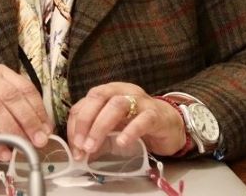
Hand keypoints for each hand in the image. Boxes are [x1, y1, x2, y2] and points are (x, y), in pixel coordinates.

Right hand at [0, 64, 52, 160]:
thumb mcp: (3, 106)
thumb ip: (22, 113)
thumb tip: (44, 130)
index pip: (24, 87)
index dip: (37, 108)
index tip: (46, 129)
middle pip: (9, 95)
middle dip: (27, 119)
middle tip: (37, 139)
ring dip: (11, 128)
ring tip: (21, 145)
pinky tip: (3, 151)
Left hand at [66, 82, 185, 159]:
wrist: (171, 126)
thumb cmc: (137, 124)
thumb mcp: (112, 129)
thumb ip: (95, 137)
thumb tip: (78, 153)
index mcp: (108, 92)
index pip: (85, 102)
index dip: (75, 124)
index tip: (74, 146)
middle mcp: (122, 91)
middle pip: (98, 97)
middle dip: (84, 121)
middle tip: (80, 146)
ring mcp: (140, 101)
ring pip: (117, 105)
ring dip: (100, 127)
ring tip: (92, 147)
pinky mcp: (156, 115)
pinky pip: (142, 119)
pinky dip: (130, 131)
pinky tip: (121, 143)